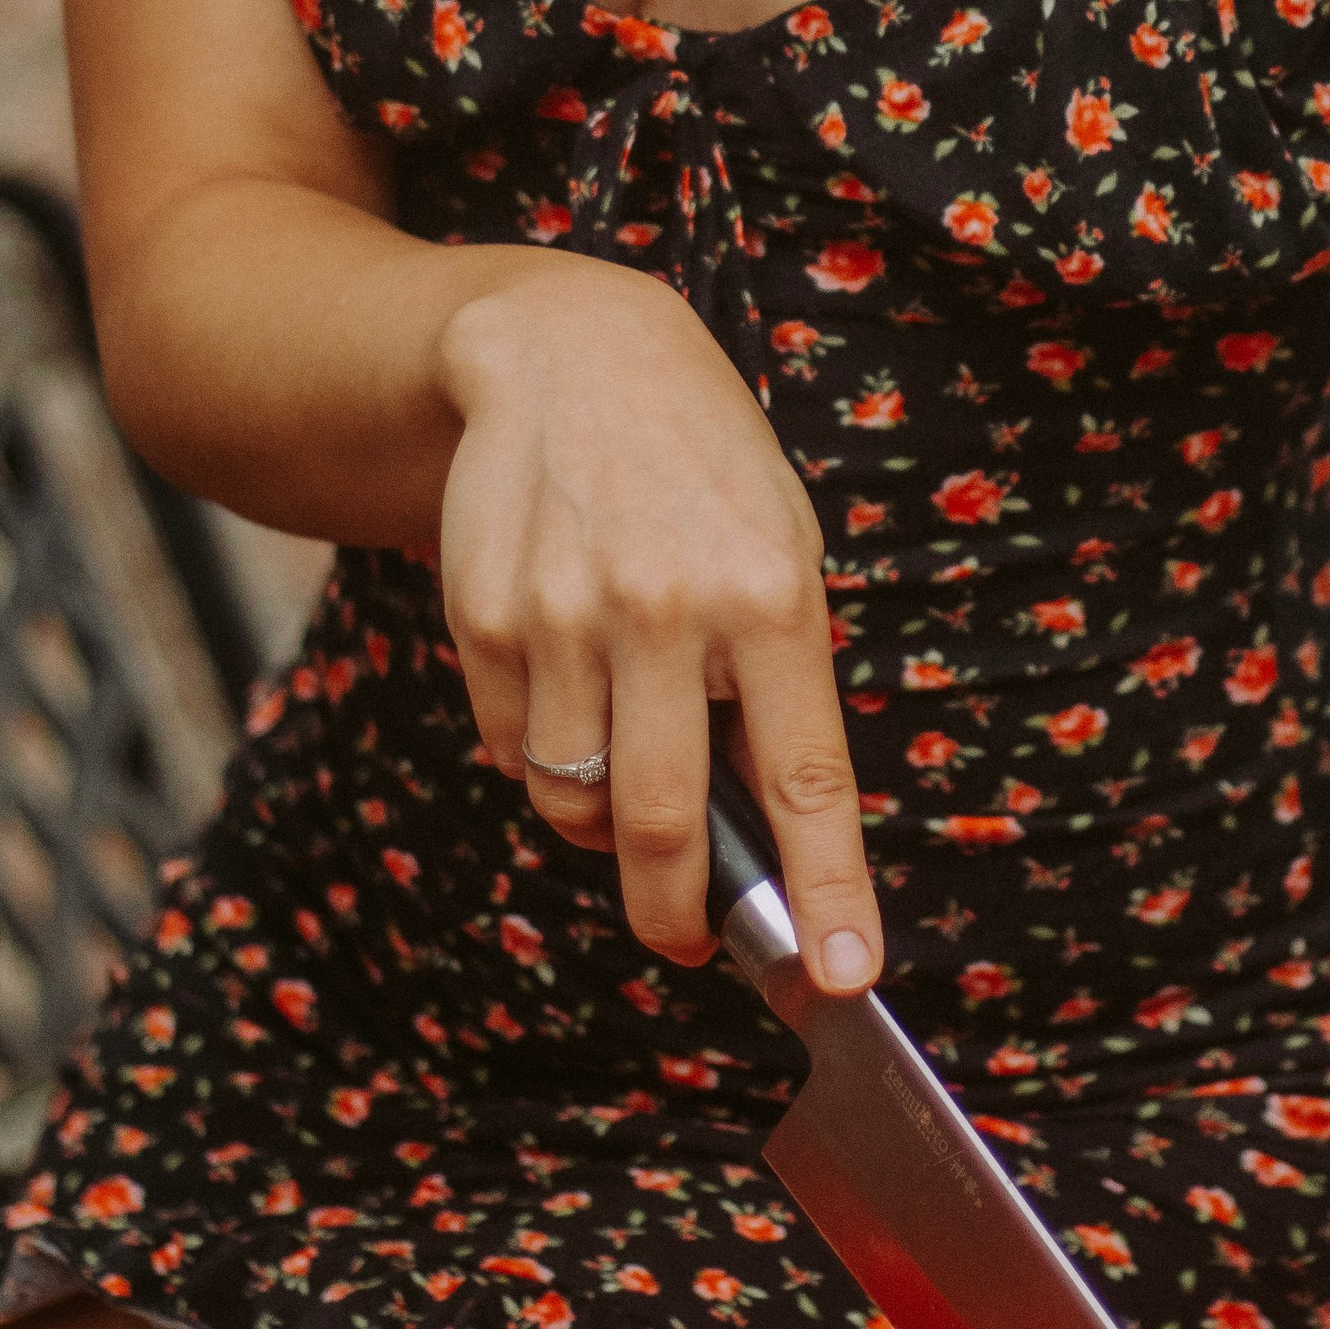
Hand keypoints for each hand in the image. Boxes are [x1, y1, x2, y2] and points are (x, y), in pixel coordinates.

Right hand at [434, 259, 881, 997]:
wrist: (569, 351)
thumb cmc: (700, 468)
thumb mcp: (779, 544)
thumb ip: (777, 677)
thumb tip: (764, 831)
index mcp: (771, 593)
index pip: (806, 777)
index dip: (826, 891)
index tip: (845, 977)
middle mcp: (667, 609)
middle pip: (660, 821)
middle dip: (676, 913)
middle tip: (688, 937)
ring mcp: (564, 614)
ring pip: (572, 799)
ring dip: (599, 820)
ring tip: (625, 749)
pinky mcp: (484, 616)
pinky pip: (512, 747)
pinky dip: (543, 750)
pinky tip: (567, 675)